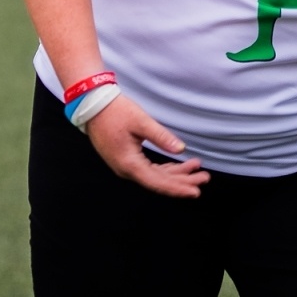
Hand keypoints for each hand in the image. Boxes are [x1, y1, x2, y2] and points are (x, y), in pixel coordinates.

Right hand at [84, 94, 209, 198]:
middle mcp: (126, 170)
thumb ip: (162, 137)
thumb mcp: (141, 122)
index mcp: (129, 164)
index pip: (158, 182)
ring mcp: (124, 165)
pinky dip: (165, 168)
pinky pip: (148, 169)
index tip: (195, 191)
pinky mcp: (125, 159)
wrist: (92, 104)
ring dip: (176, 174)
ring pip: (155, 175)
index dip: (178, 188)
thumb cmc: (115, 111)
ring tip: (197, 170)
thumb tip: (181, 149)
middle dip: (183, 181)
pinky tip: (179, 166)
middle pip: (159, 181)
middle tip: (204, 177)